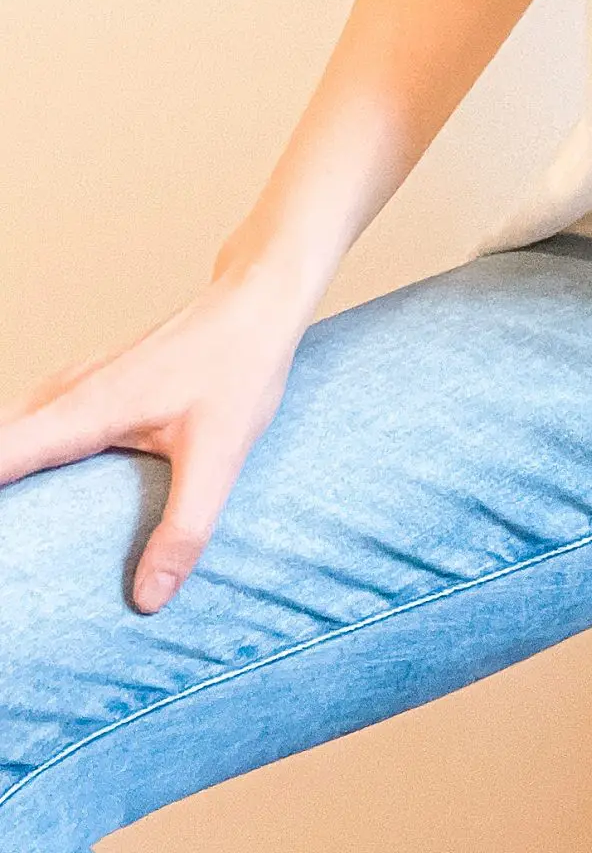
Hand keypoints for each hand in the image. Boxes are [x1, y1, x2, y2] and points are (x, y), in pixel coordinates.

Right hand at [0, 263, 311, 611]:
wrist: (260, 297)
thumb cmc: (241, 365)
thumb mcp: (221, 455)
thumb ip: (184, 528)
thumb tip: (147, 600)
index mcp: (86, 410)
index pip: (1, 455)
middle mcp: (69, 392)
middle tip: (6, 548)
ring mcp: (78, 380)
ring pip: (11, 426)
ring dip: (5, 461)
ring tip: (14, 523)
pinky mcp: (93, 381)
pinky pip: (32, 417)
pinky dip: (17, 447)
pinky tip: (28, 475)